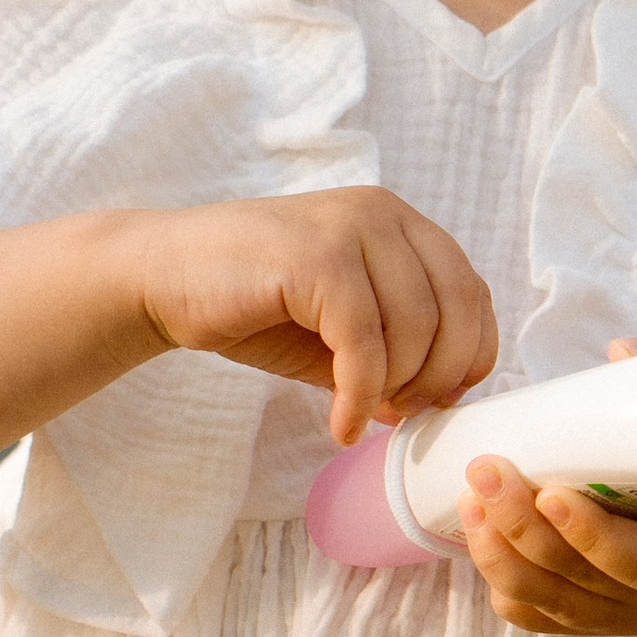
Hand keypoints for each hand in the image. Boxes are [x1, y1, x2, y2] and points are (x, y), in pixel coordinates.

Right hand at [136, 189, 495, 443]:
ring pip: (416, 328)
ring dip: (396, 390)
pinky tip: (340, 423)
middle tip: (403, 415)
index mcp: (397, 222)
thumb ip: (391, 353)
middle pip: (456, 308)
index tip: (441, 399)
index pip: (472, 290)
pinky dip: (359, 396)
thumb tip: (438, 402)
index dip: (471, 354)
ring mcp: (349, 229)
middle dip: (439, 377)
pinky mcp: (315, 258)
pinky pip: (364, 344)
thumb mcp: (338, 329)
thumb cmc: (253, 304)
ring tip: (359, 415)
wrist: (164, 277)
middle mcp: (382, 214)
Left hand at [458, 457, 636, 635]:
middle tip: (485, 470)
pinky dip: (498, 579)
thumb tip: (623, 351)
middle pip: (577, 580)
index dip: (592, 536)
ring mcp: (617, 614)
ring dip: (497, 554)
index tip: (551, 491)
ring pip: (543, 600)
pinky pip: (530, 613)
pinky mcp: (583, 616)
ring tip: (470, 496)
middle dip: (520, 528)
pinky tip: (479, 537)